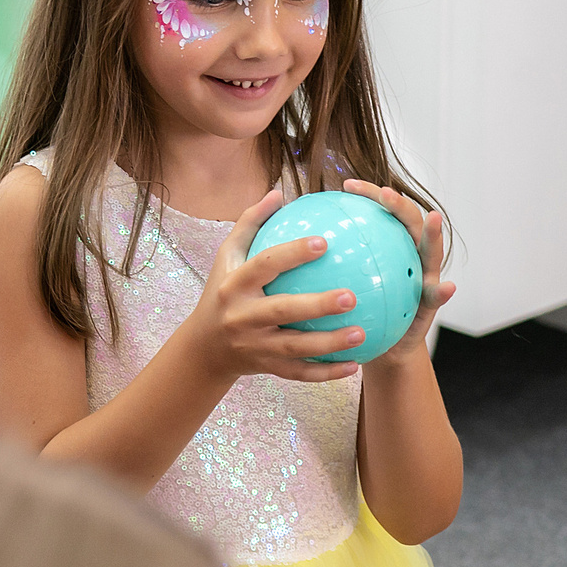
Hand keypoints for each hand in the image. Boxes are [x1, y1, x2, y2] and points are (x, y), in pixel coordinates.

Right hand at [183, 191, 369, 384]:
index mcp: (234, 285)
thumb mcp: (226, 257)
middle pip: (282, 311)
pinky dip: (326, 373)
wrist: (204, 347)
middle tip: (352, 296)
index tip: (324, 242)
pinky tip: (355, 365)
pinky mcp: (266, 368)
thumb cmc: (223, 291)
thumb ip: (250, 224)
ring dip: (329, 343)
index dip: (292, 254)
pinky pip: (299, 373)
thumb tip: (278, 193)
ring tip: (362, 333)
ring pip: (295, 347)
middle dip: (316, 305)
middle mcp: (242, 316)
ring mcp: (254, 346)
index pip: (263, 266)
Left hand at [341, 179, 454, 362]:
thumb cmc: (354, 313)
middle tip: (384, 194)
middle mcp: (408, 256)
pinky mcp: (430, 305)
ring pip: (430, 251)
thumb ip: (325, 263)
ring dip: (433, 234)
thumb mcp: (334, 287)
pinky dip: (444, 291)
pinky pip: (438, 296)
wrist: (379, 346)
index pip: (379, 212)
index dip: (367, 195)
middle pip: (408, 222)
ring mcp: (423, 277)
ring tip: (432, 219)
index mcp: (387, 247)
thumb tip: (287, 239)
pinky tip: (447, 286)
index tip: (347, 186)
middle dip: (399, 204)